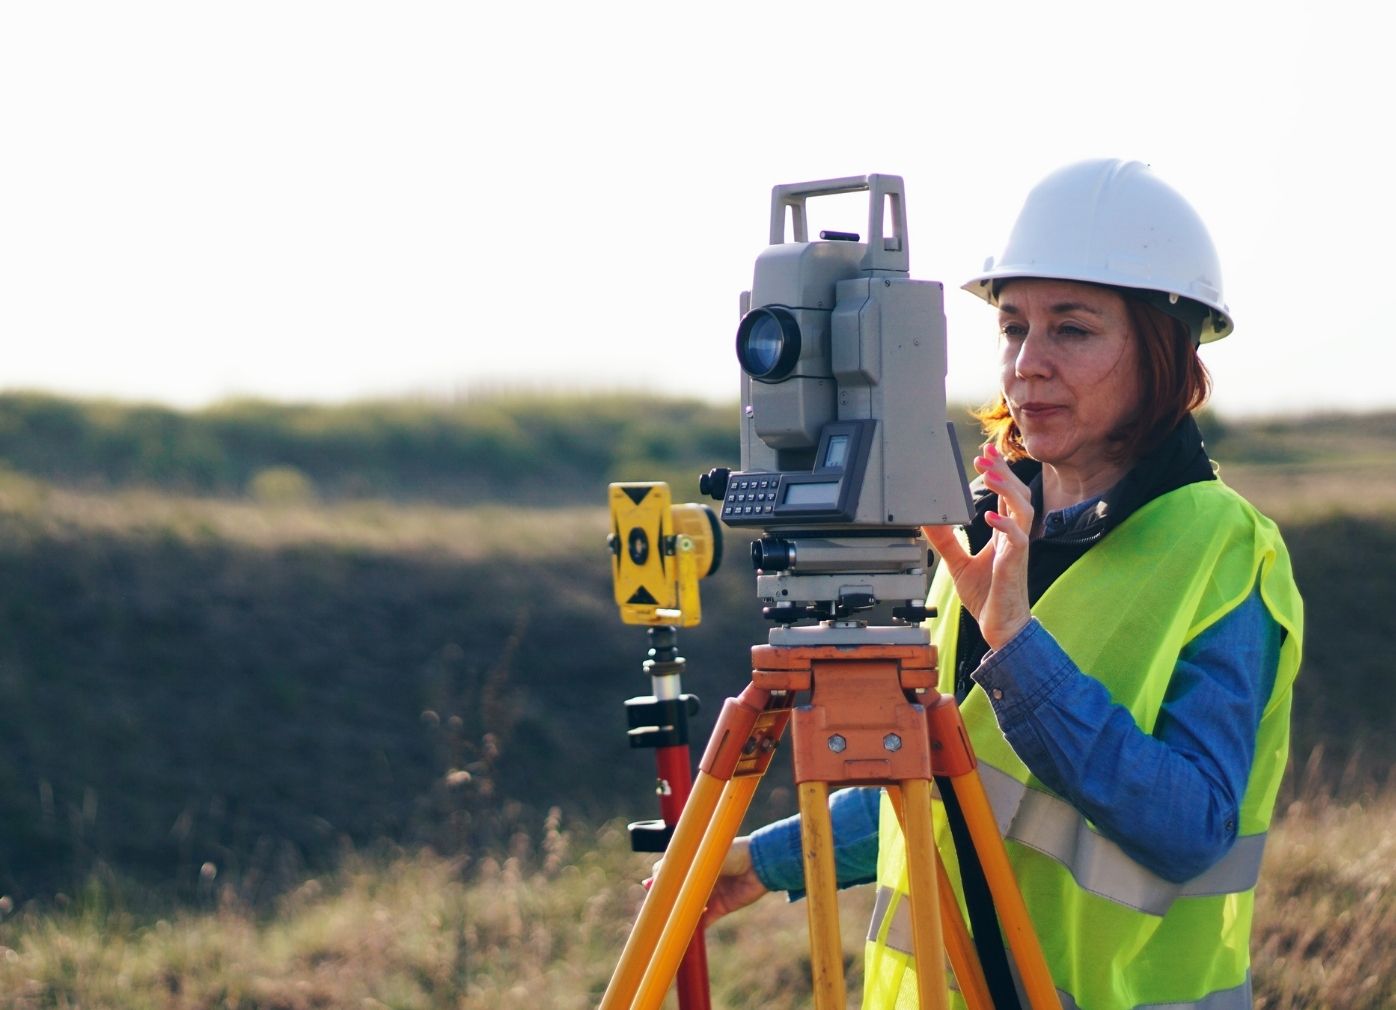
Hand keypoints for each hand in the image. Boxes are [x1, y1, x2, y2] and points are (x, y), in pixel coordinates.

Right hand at [645, 836, 768, 928]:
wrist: (761, 863)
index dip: (659, 880)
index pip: (670, 871)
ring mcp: (710, 893)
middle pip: (678, 893)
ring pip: (688, 908)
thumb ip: (682, 868)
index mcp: (695, 861)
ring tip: (665, 922)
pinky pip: (704, 921)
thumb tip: (656, 876)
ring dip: (678, 915)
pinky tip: (684, 932)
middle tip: (653, 909)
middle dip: (666, 901)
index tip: (650, 887)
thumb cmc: (732, 852)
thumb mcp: (704, 857)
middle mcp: (699, 878)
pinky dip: (695, 927)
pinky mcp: (721, 907)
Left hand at [922, 443, 1033, 649]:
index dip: (999, 473)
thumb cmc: (987, 597)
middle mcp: (1014, 537)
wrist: (1000, 628)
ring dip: (1007, 490)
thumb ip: (946, 541)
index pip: (1006, 496)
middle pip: (1019, 495)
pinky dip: (1005, 526)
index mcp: (1004, 534)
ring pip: (1024, 510)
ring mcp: (1017, 550)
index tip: (987, 454)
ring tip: (991, 475)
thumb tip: (929, 521)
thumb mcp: (958, 564)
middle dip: (1004, 472)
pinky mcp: (1015, 566)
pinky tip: (990, 516)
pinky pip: (1018, 540)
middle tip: (986, 455)